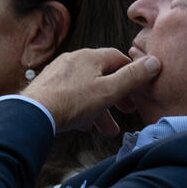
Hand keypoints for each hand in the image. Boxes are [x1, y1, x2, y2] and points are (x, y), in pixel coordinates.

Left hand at [22, 48, 160, 135]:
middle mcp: (74, 60)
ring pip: (86, 89)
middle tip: (127, 111)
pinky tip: (84, 126)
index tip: (140, 90)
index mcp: (90, 57)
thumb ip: (133, 77)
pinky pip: (71, 96)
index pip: (118, 58)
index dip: (133, 73)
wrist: (31, 114)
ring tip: (107, 130)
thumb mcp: (109, 91)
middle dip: (117, 96)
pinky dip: (82, 109)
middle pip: (103, 75)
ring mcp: (58, 73)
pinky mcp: (47, 87)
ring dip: (100, 108)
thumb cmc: (72, 103)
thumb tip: (155, 61)